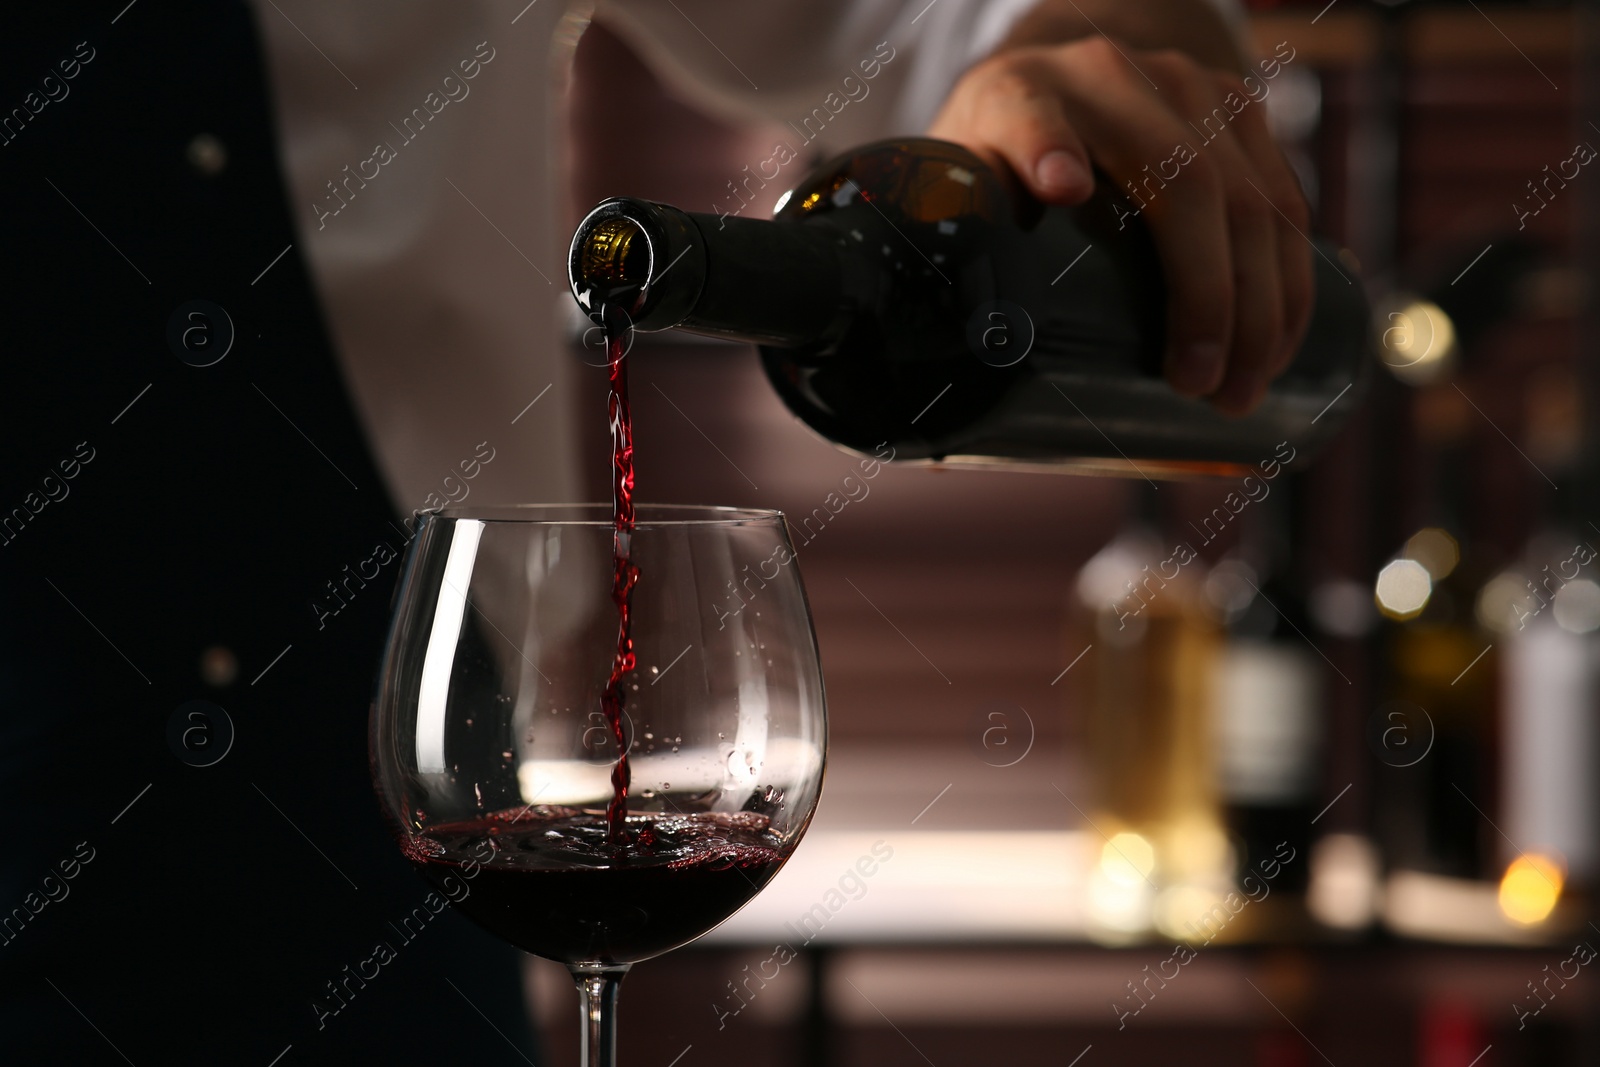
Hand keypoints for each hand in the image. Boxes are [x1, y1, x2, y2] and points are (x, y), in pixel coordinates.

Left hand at [928, 36, 1312, 414]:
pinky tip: (1277, 349)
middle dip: (1205, 294)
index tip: (1060, 189)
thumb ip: (957, 253)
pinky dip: (1289, 284)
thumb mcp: (962, 188)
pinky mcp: (1243, 110)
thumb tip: (952, 394)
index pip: (1029, 116)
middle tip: (1197, 386)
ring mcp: (1191, 86)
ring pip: (1254, 197)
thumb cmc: (999, 158)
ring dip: (1262, 306)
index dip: (1044, 145)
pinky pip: (1287, 201)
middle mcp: (1113, 75)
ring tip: (1240, 393)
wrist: (1062, 69)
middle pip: (1184, 180)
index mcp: (1022, 92)